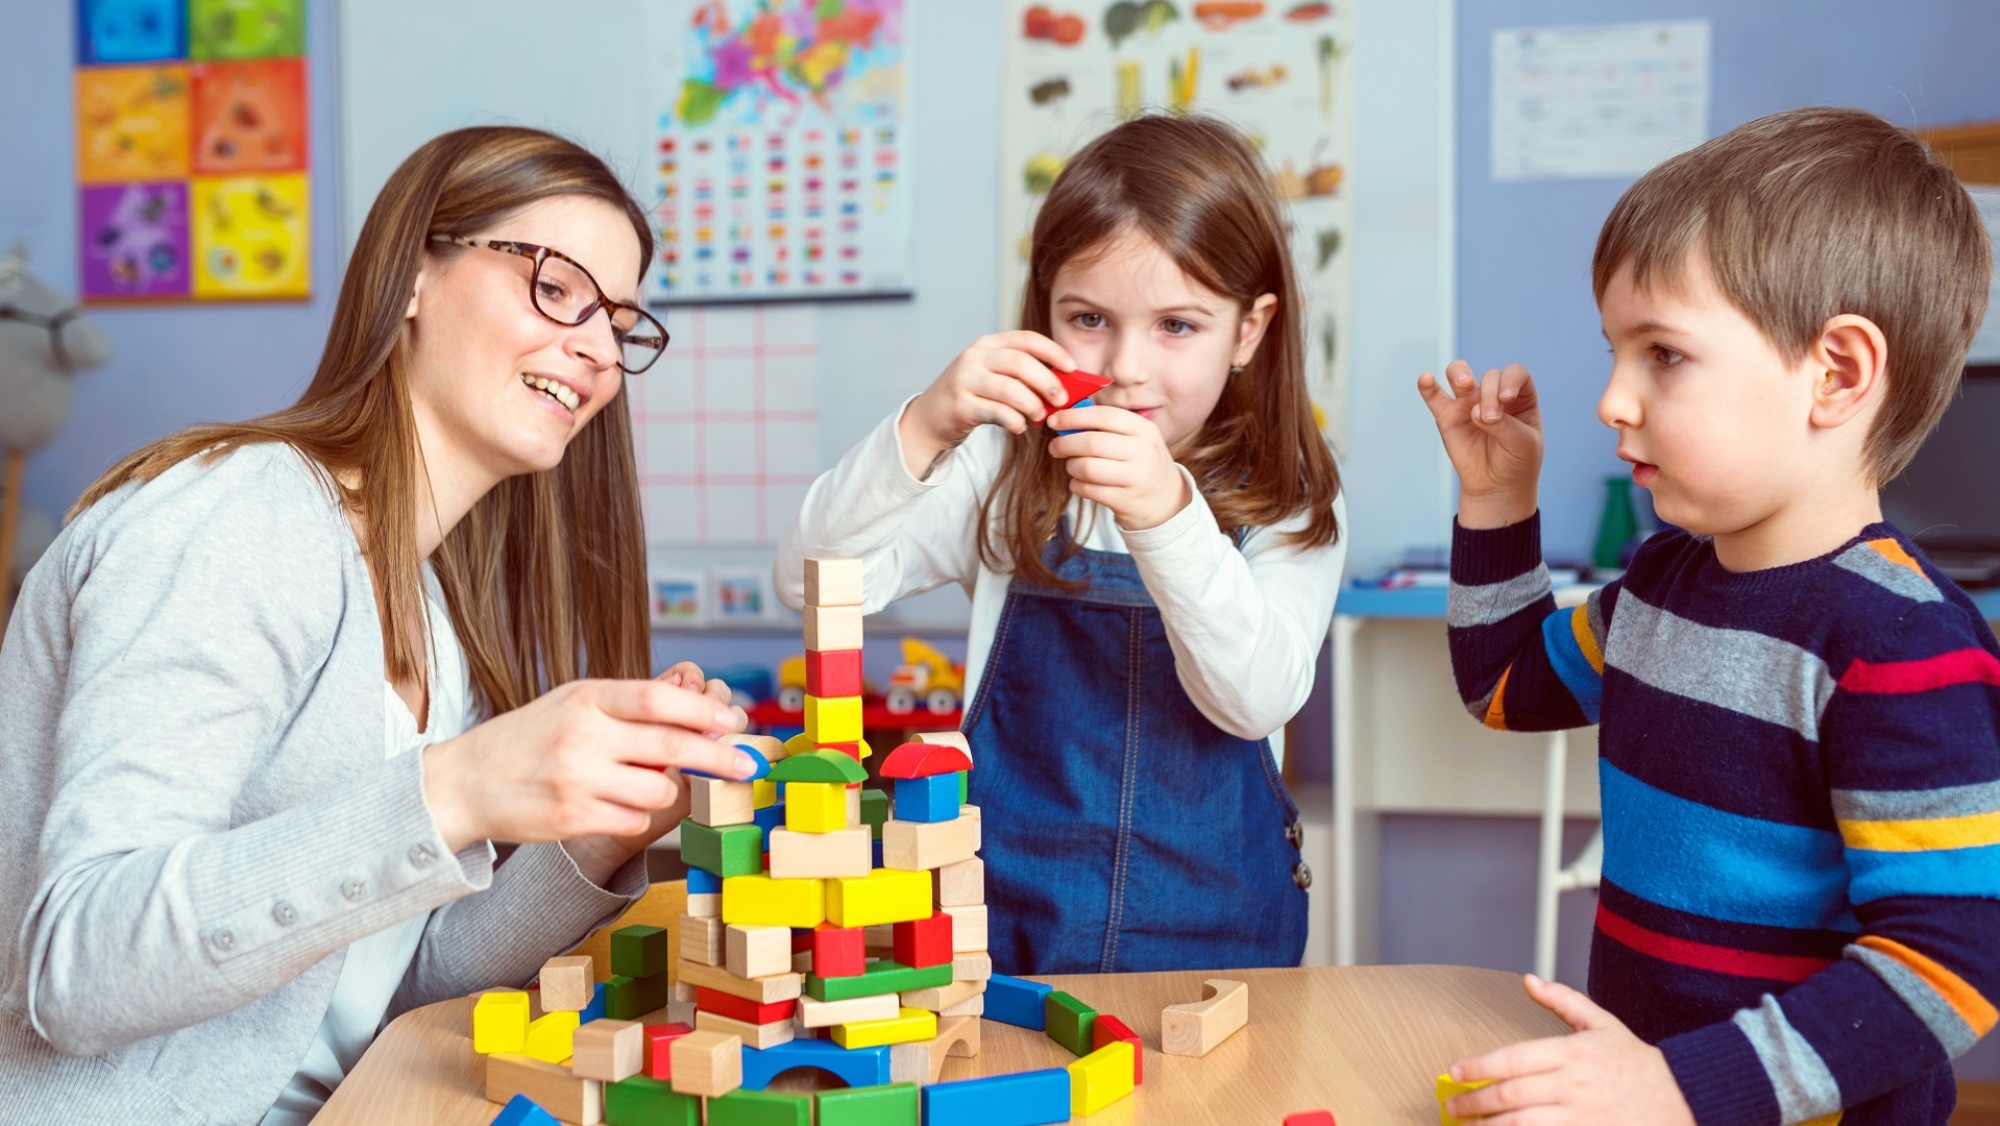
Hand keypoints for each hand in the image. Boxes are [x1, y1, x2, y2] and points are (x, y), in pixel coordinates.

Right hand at [421, 676, 751, 857]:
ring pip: (659, 791)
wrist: (465, 782)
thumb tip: (701, 702)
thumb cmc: (531, 737)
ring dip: (667, 791)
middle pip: (672, 747)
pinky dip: (637, 816)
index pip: (659, 699)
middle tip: (747, 764)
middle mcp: (583, 736)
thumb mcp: (573, 703)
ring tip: (645, 784)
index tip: (735, 720)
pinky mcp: (572, 819)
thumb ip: (629, 705)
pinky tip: (615, 806)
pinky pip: (634, 821)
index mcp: (588, 698)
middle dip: (719, 757)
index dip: (705, 711)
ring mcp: (577, 779)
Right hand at [899, 331, 1075, 477]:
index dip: (1053, 352)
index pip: (1026, 339)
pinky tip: (1018, 426)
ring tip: (1039, 417)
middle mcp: (974, 357)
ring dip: (1032, 405)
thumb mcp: (993, 377)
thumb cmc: (972, 397)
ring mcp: (964, 380)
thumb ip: (1022, 376)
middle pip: (1020, 363)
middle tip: (1061, 400)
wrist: (930, 418)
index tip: (1073, 368)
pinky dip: (1014, 421)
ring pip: (1010, 389)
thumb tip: (1066, 386)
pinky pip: (997, 413)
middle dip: (1047, 382)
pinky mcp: (959, 405)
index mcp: (988, 344)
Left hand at [1046, 405, 1189, 530]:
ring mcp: (1137, 478)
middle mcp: (1144, 452)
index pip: (1104, 416)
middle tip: (1055, 447)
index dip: (1074, 417)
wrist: (1166, 501)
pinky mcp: (1127, 501)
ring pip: (1087, 468)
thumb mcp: (1136, 439)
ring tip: (1072, 466)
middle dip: (1065, 443)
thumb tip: (1065, 417)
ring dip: (1071, 466)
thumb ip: (1106, 427)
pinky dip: (1077, 485)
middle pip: (1092, 442)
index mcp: (1144, 430)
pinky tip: (1080, 483)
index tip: (1054, 421)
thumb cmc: (1141, 464)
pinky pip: (1089, 490)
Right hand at [1417, 360, 1542, 528]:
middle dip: (1489, 394)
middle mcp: (1493, 394)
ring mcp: (1468, 404)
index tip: (1506, 398)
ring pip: (1459, 375)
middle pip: (1490, 377)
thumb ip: (1505, 425)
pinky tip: (1426, 379)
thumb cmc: (1517, 462)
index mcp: (1520, 396)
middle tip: (1489, 418)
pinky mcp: (1447, 417)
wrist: (1496, 488)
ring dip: (1459, 374)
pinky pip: (1435, 397)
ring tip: (1463, 384)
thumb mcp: (1523, 444)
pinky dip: (1428, 387)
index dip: (1511, 380)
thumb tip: (1476, 411)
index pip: (1515, 374)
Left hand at [1446, 975, 1694, 1125]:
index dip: (1479, 1066)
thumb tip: (1529, 980)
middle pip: (1511, 1095)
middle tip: (1452, 1105)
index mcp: (1572, 1054)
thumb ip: (1563, 1001)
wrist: (1685, 1098)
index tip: (1455, 1071)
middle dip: (1474, 1101)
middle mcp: (1574, 1086)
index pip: (1513, 1059)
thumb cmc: (1637, 1063)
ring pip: (1523, 1125)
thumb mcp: (1603, 1024)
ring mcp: (1583, 1118)